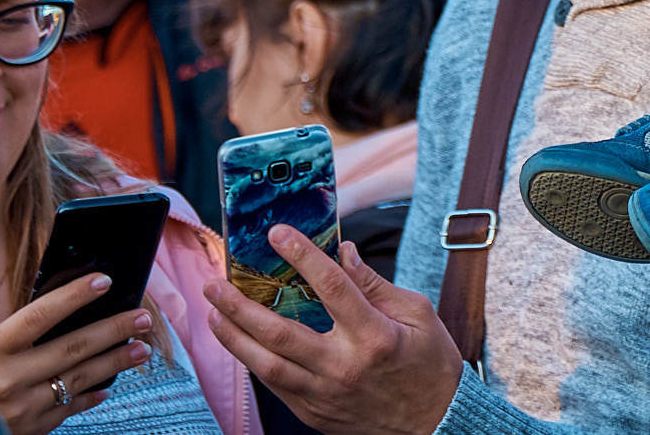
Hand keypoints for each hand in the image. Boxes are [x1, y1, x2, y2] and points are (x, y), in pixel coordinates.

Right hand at [0, 273, 152, 434]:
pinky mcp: (28, 430)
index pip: (40, 316)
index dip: (75, 296)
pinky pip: (67, 411)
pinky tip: (110, 386)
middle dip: (114, 329)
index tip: (106, 280)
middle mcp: (10, 379)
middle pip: (74, 348)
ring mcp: (22, 408)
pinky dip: (90, 398)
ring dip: (115, 362)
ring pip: (80, 380)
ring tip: (142, 348)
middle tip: (143, 316)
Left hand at [204, 228, 461, 434]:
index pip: (332, 287)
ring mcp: (324, 394)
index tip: (278, 234)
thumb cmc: (430, 363)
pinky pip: (275, 386)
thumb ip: (375, 284)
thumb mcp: (417, 313)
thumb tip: (343, 254)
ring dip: (235, 337)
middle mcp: (344, 366)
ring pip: (266, 364)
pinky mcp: (314, 413)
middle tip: (216, 282)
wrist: (436, 422)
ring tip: (213, 313)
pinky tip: (242, 343)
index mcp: (375, 337)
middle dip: (241, 306)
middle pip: (280, 332)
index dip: (302, 255)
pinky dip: (254, 362)